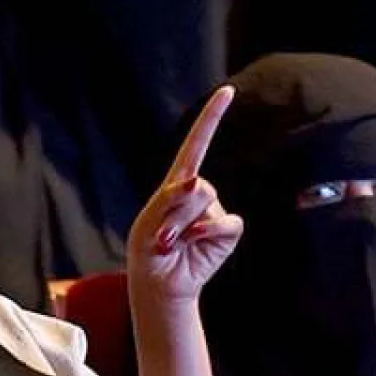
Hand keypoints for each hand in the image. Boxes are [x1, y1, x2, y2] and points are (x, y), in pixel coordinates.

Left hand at [127, 86, 243, 307]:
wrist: (159, 284)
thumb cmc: (147, 251)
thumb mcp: (147, 222)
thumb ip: (169, 199)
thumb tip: (198, 181)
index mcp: (176, 184)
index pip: (196, 144)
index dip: (212, 118)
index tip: (227, 92)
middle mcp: (199, 194)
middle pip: (196, 183)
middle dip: (175, 209)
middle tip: (161, 236)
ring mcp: (215, 211)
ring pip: (206, 201)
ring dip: (183, 223)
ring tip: (171, 242)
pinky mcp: (228, 231)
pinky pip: (226, 223)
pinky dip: (208, 232)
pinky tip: (193, 243)